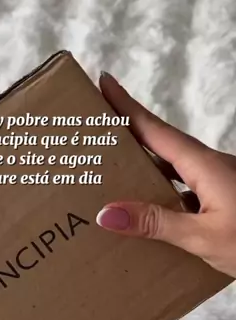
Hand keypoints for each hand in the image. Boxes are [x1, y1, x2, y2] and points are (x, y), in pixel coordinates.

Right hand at [97, 72, 235, 278]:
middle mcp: (211, 167)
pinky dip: (162, 190)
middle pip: (161, 143)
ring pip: (173, 167)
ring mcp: (220, 182)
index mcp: (203, 166)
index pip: (155, 130)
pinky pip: (185, 187)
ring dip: (144, 164)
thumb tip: (107, 213)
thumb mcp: (204, 238)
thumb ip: (156, 223)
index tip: (105, 81)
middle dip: (128, 132)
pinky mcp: (225, 199)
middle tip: (97, 125)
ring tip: (112, 169)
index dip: (127, 106)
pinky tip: (151, 209)